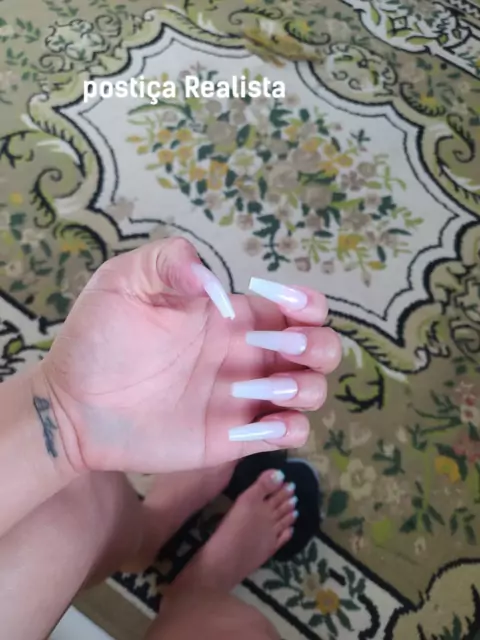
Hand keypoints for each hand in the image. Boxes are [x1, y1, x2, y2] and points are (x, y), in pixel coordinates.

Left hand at [40, 238, 340, 472]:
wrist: (73, 404)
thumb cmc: (98, 339)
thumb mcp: (125, 280)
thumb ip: (169, 261)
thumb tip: (211, 275)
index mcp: (233, 317)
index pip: (297, 307)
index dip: (308, 304)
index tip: (286, 308)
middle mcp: (248, 355)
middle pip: (319, 349)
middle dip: (317, 347)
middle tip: (280, 348)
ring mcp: (243, 397)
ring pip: (312, 392)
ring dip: (305, 388)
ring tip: (263, 388)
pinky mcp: (233, 437)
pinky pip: (287, 434)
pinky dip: (290, 428)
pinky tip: (259, 422)